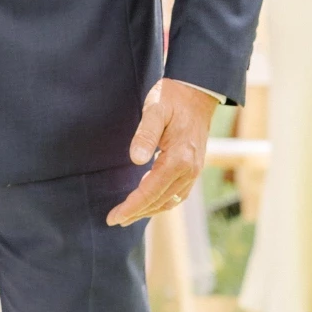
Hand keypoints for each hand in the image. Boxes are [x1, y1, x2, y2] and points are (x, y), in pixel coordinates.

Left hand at [105, 79, 217, 226]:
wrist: (197, 92)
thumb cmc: (172, 98)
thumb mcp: (154, 110)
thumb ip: (145, 134)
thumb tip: (136, 159)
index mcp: (179, 158)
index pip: (151, 191)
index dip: (131, 206)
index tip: (113, 217)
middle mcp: (190, 170)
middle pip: (160, 201)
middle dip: (137, 213)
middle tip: (115, 220)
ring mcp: (194, 170)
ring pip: (171, 201)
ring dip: (149, 210)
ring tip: (128, 216)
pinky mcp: (194, 168)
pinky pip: (178, 194)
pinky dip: (162, 202)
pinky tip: (149, 202)